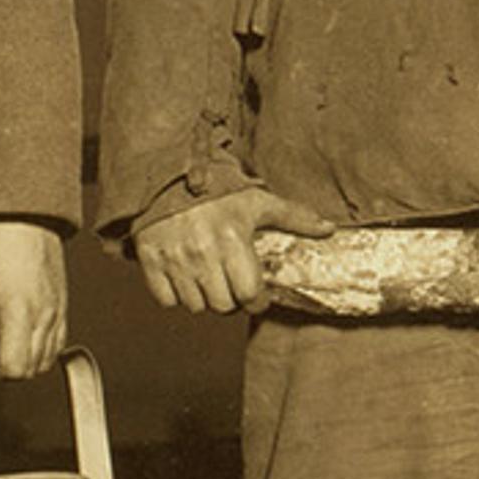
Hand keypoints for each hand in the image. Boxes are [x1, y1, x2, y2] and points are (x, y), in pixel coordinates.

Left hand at [0, 220, 68, 378]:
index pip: (14, 369)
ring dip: (24, 360)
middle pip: (31, 369)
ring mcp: (57, 312)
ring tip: (2, 342)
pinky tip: (22, 336)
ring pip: (46, 360)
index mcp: (20, 312)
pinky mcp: (62, 306)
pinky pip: (57, 343)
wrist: (21, 217)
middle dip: (7, 368)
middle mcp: (45, 315)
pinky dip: (41, 349)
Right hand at [130, 185, 331, 315]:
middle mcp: (202, 252)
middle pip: (222, 305)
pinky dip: (176, 295)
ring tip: (210, 280)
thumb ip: (295, 217)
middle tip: (233, 286)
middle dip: (232, 300)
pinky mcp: (149, 259)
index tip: (257, 296)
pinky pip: (166, 299)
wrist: (169, 172)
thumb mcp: (258, 200)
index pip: (249, 295)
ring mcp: (174, 258)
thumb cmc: (218, 189)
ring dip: (205, 299)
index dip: (257, 301)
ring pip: (195, 306)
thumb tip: (329, 228)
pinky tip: (186, 277)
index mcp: (232, 239)